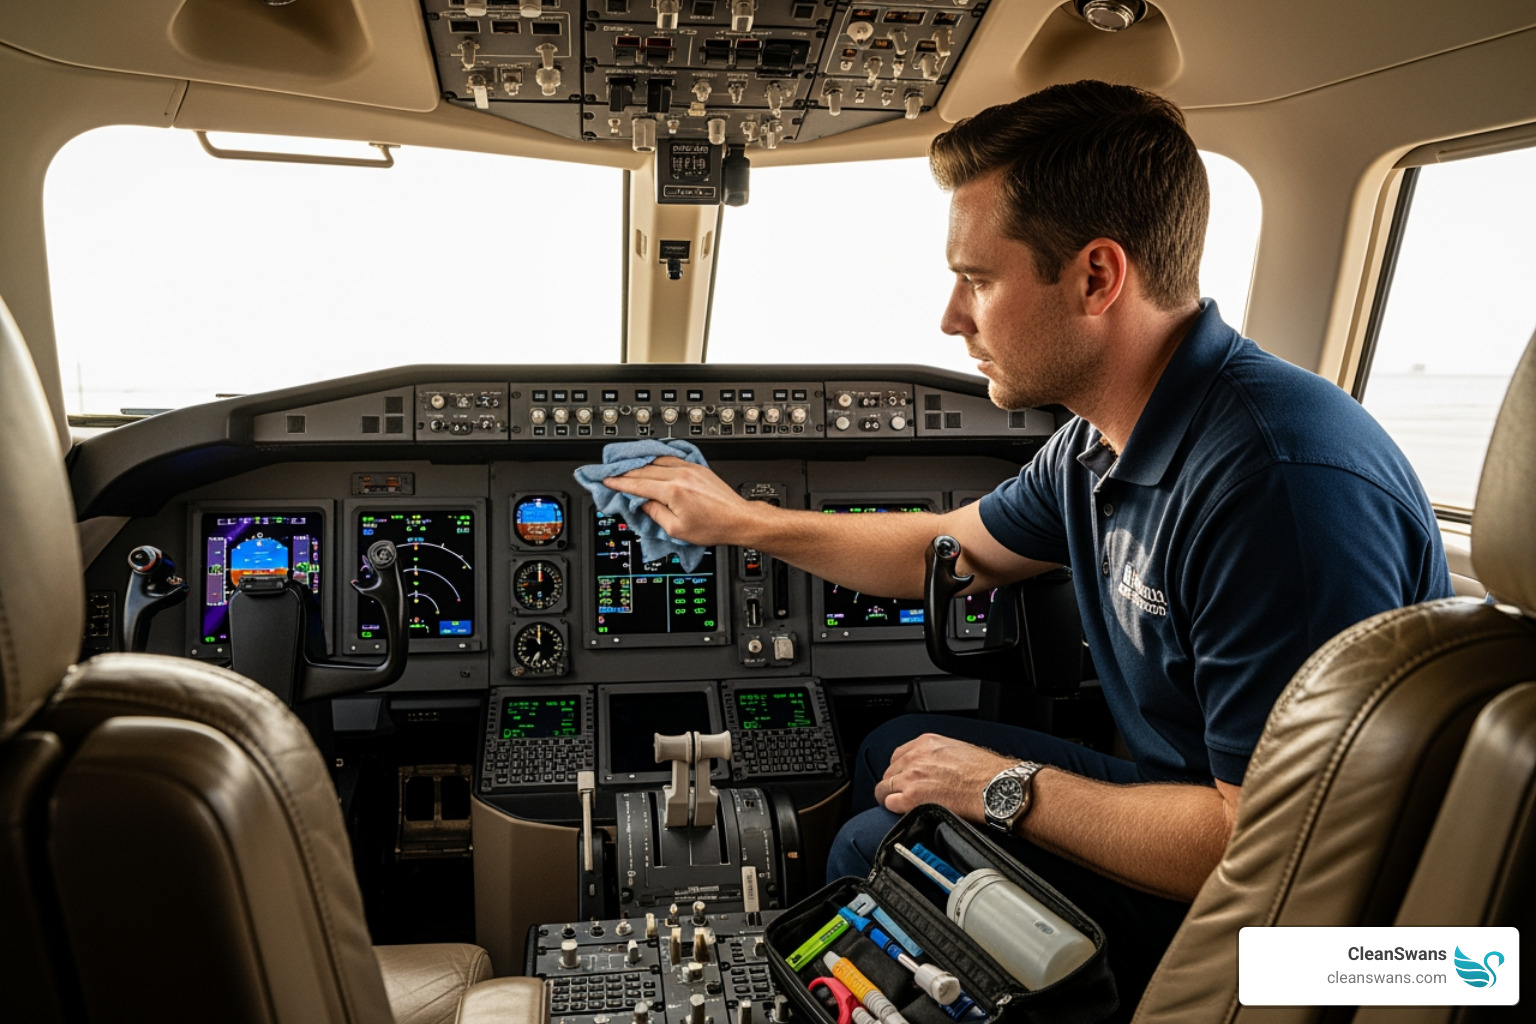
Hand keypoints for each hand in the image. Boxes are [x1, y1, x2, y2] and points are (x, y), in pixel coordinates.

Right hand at [603, 457, 760, 546]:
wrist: (738, 519)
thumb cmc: (713, 527)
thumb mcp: (677, 529)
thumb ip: (654, 513)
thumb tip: (641, 502)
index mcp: (673, 491)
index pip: (638, 484)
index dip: (619, 482)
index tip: (607, 480)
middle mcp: (681, 475)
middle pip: (644, 469)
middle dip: (625, 471)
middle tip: (611, 472)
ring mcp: (690, 468)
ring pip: (657, 460)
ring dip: (639, 462)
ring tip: (626, 466)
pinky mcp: (697, 467)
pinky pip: (671, 458)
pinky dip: (656, 459)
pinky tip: (650, 461)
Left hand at [872, 733, 1019, 820]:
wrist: (995, 787)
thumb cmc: (986, 772)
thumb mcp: (959, 751)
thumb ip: (939, 757)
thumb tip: (936, 769)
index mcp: (926, 743)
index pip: (899, 756)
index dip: (901, 770)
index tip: (905, 778)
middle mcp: (915, 757)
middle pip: (889, 772)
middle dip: (895, 784)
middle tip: (905, 795)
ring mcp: (910, 777)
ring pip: (884, 789)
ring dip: (892, 797)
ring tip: (904, 807)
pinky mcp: (911, 798)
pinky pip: (889, 804)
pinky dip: (895, 809)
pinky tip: (906, 813)